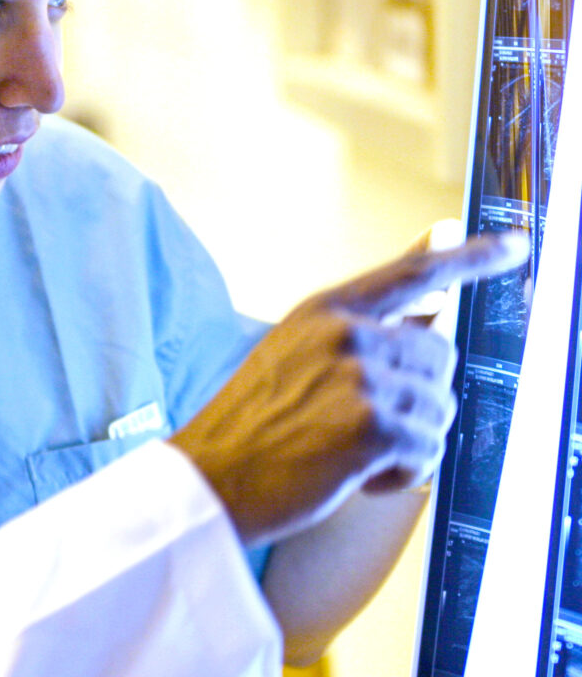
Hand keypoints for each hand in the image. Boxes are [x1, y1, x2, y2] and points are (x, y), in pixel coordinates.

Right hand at [170, 231, 528, 546]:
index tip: (513, 246)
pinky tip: (358, 475)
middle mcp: (346, 333)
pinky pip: (429, 451)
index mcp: (326, 309)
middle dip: (419, 398)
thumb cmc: (251, 422)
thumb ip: (363, 324)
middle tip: (370, 425)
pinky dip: (403, 474)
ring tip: (353, 451)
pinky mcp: (371, 427)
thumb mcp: (296, 352)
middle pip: (440, 357)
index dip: (471, 257)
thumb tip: (430, 302)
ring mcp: (359, 377)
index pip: (414, 272)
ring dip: (409, 441)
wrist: (209, 474)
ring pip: (439, 409)